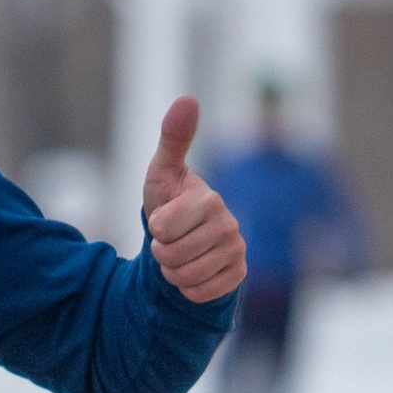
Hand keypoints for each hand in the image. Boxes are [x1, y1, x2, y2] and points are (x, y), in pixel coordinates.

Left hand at [143, 96, 247, 306]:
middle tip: (169, 241)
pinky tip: (193, 272)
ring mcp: (236, 251)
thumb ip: (173, 138)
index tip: (162, 220)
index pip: (163, 227)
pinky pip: (201, 294)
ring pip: (185, 277)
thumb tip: (188, 98)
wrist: (187, 241)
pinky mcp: (238, 275)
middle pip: (171, 256)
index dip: (154, 229)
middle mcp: (229, 224)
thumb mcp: (163, 172)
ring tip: (179, 256)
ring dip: (172, 272)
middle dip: (161, 253)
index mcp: (209, 199)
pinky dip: (188, 289)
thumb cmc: (170, 202)